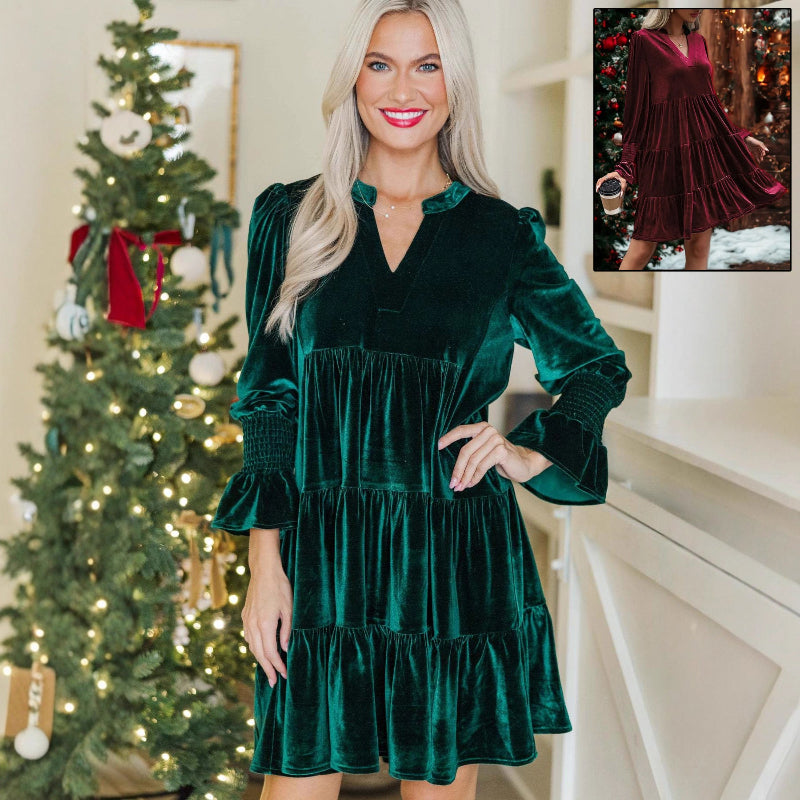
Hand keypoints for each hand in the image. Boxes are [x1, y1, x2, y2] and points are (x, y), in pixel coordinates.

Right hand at [241, 557, 291, 687]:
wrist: (264, 570)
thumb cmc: (280, 587)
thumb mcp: (289, 608)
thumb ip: (286, 630)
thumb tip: (285, 649)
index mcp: (265, 624)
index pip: (271, 652)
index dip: (277, 666)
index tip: (284, 675)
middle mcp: (253, 625)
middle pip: (259, 654)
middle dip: (267, 669)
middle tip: (274, 682)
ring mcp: (247, 620)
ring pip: (252, 646)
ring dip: (260, 660)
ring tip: (268, 669)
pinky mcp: (245, 615)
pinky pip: (248, 637)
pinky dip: (254, 647)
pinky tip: (260, 650)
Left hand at [437, 421, 552, 490]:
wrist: (524, 464)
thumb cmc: (500, 459)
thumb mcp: (484, 451)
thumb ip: (471, 451)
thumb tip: (452, 466)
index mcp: (482, 428)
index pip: (461, 430)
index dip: (448, 438)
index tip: (437, 447)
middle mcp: (488, 431)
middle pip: (465, 451)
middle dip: (457, 469)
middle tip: (452, 483)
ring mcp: (496, 440)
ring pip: (473, 461)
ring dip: (465, 476)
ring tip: (460, 487)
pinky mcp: (501, 451)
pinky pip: (482, 466)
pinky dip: (475, 477)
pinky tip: (471, 484)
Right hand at [596, 170, 627, 195]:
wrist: (624, 173)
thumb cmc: (623, 177)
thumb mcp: (624, 182)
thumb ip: (623, 189)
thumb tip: (620, 195)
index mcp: (610, 176)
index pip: (602, 179)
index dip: (599, 184)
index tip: (598, 188)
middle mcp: (608, 175)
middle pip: (600, 180)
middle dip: (597, 185)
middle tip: (597, 191)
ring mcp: (607, 176)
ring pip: (600, 180)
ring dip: (598, 184)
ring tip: (597, 190)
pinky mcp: (607, 178)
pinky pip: (602, 180)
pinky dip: (599, 183)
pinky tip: (599, 187)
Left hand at [744, 135, 767, 163]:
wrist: (747, 141)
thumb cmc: (753, 141)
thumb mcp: (759, 144)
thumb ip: (763, 147)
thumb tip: (767, 150)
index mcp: (761, 145)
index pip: (763, 150)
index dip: (763, 153)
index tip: (763, 155)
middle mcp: (759, 148)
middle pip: (761, 153)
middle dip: (761, 156)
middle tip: (762, 160)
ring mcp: (756, 150)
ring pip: (758, 154)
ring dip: (759, 158)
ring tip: (760, 161)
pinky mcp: (752, 151)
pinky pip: (755, 155)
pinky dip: (756, 158)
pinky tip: (758, 161)